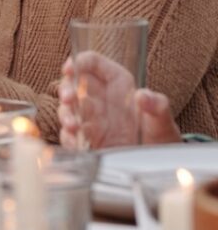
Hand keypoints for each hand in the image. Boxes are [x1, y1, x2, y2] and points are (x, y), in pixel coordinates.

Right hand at [58, 51, 178, 147]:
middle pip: (73, 84)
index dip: (79, 62)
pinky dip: (70, 138)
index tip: (70, 69)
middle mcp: (100, 99)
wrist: (159, 168)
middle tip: (69, 98)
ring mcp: (90, 119)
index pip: (93, 63)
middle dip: (66, 89)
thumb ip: (157, 105)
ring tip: (74, 125)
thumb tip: (143, 96)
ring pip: (68, 109)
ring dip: (66, 115)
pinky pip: (70, 135)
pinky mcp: (85, 139)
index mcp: (117, 84)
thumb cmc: (161, 138)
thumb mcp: (163, 122)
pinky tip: (77, 143)